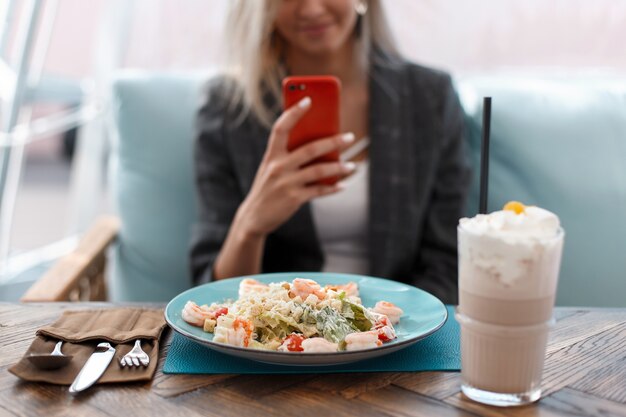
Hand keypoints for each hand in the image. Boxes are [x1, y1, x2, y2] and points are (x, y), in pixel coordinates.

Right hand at [235, 96, 355, 237]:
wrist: (254, 217)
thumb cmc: (268, 187)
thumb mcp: (272, 168)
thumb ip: (289, 156)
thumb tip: (323, 146)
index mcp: (271, 155)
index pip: (281, 128)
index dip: (294, 113)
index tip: (308, 100)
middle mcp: (278, 167)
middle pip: (310, 149)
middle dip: (333, 141)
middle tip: (349, 137)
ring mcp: (286, 183)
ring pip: (318, 171)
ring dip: (338, 167)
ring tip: (352, 165)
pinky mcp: (294, 199)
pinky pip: (319, 191)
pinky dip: (332, 188)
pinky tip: (342, 185)